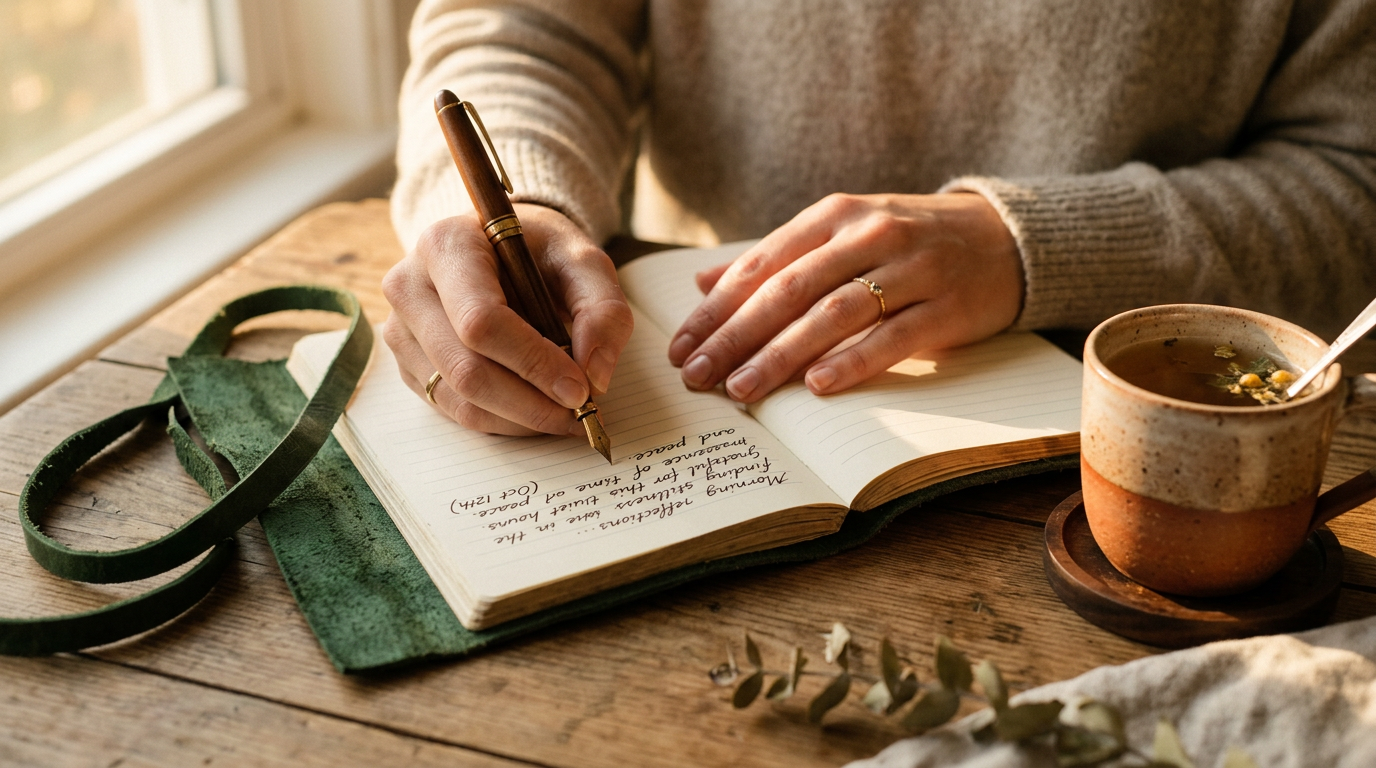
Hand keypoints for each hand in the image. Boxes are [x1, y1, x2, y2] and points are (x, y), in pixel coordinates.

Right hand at [381, 204, 633, 434]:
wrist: (499, 249)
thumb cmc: (539, 252)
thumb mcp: (583, 262)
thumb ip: (603, 310)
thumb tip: (594, 376)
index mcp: (447, 245)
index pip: (481, 321)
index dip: (533, 362)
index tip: (580, 388)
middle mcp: (409, 286)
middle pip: (466, 369)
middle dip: (530, 404)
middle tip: (580, 415)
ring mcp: (401, 329)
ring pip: (459, 399)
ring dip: (520, 420)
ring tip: (565, 415)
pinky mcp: (407, 363)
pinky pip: (453, 409)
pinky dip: (502, 420)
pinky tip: (536, 410)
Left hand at [667, 192, 1022, 401]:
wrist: (1006, 238)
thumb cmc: (907, 243)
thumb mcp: (842, 234)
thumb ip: (776, 258)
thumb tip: (704, 285)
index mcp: (835, 215)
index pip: (762, 264)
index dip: (716, 309)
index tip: (680, 347)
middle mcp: (870, 235)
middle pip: (789, 290)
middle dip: (736, 336)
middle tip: (698, 376)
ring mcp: (912, 269)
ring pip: (834, 314)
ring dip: (782, 355)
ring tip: (742, 389)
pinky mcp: (947, 307)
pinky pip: (893, 337)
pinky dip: (853, 362)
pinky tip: (817, 386)